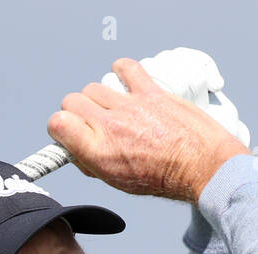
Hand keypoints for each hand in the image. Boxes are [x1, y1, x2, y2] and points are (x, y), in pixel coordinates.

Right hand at [48, 58, 251, 203]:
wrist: (200, 167)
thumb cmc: (162, 178)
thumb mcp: (117, 182)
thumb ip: (91, 162)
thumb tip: (76, 147)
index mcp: (98, 152)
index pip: (58, 123)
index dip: (60, 127)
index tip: (70, 132)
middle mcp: (109, 126)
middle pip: (72, 100)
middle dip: (77, 111)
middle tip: (92, 122)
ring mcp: (130, 106)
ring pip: (94, 87)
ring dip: (99, 97)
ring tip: (113, 108)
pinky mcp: (150, 92)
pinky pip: (126, 68)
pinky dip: (122, 70)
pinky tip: (124, 80)